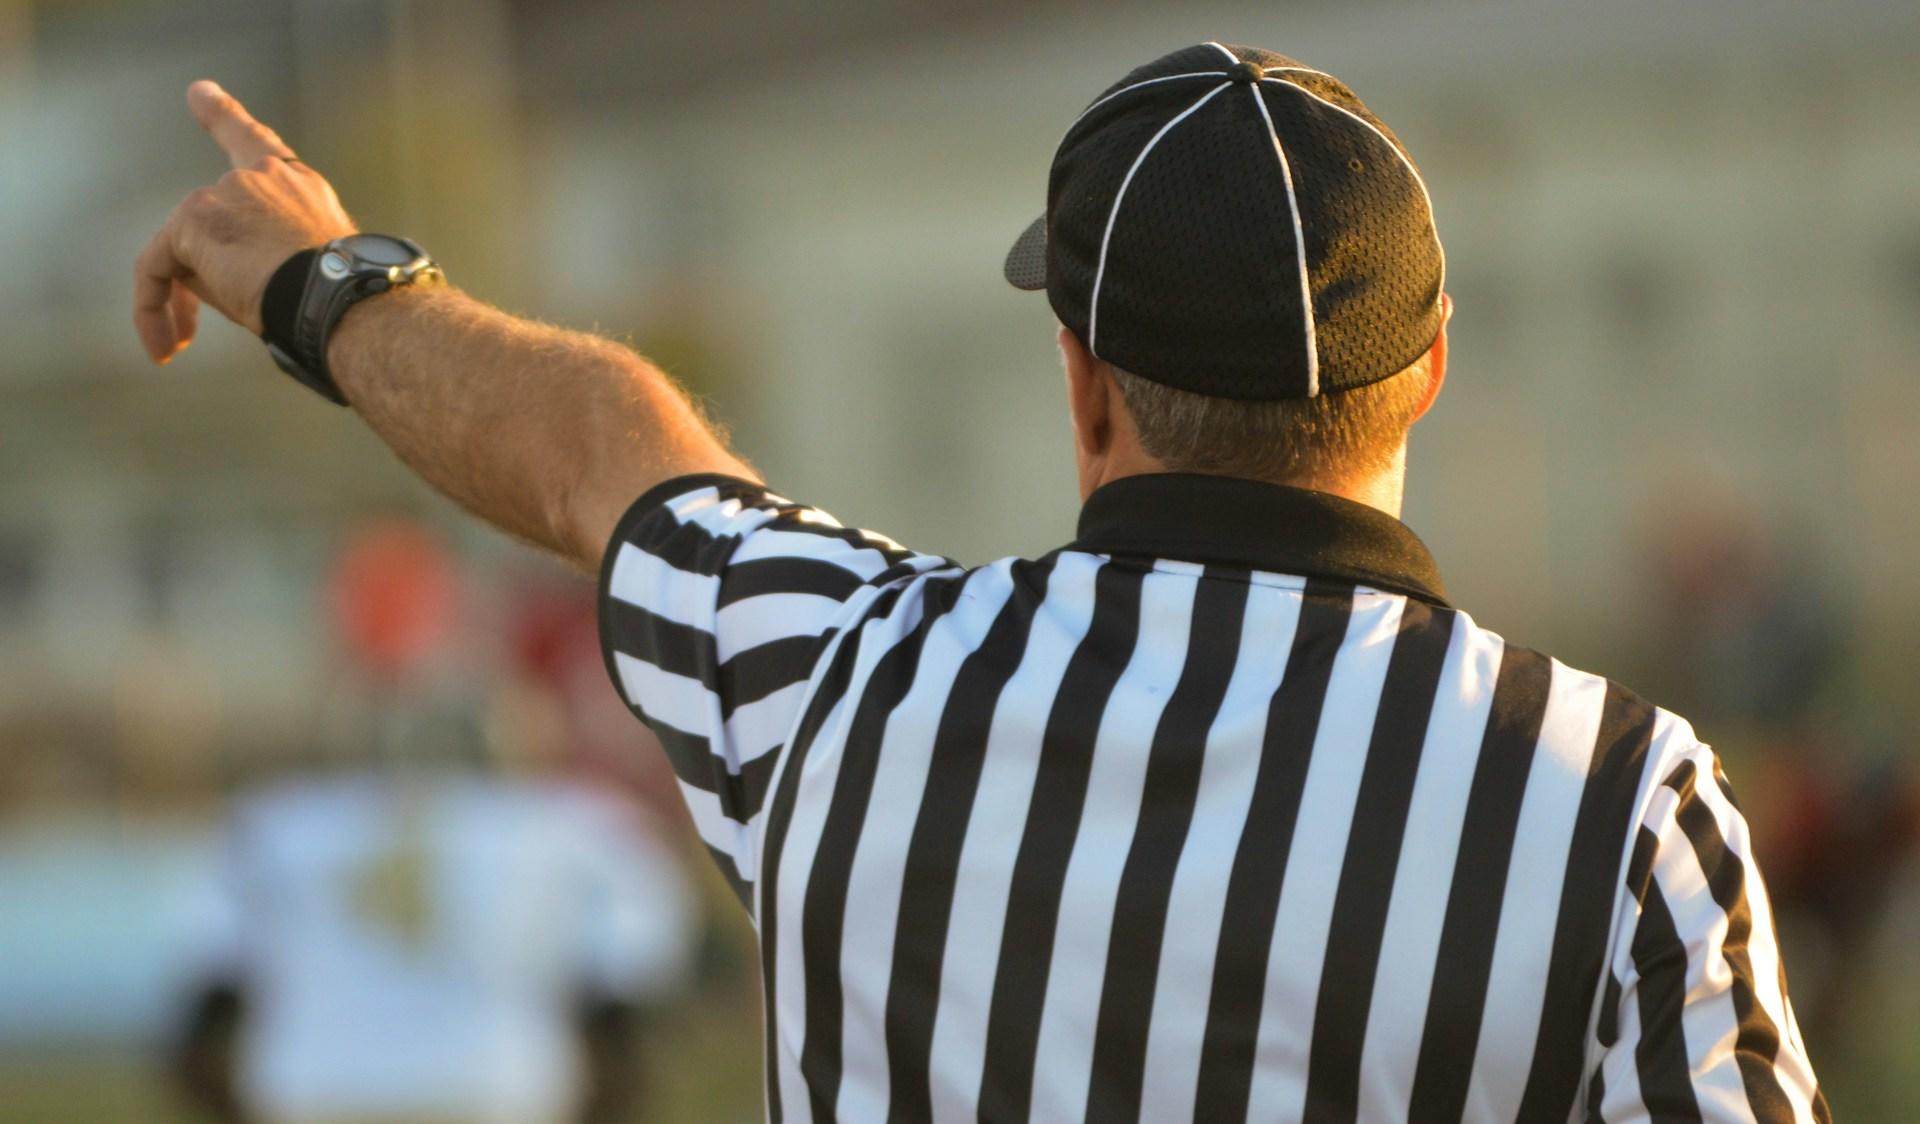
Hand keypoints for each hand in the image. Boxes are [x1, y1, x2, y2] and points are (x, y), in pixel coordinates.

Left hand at [134, 80, 356, 363]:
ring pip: (181, 249)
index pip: (255, 144)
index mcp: (298, 187)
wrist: (340, 301)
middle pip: (208, 221)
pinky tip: (165, 345)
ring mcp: (224, 194)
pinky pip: (156, 267)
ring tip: (181, 346)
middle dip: (200, 279)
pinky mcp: (194, 220)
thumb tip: (193, 276)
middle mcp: (260, 179)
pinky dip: (152, 307)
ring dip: (178, 302)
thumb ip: (250, 257)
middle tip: (189, 333)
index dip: (224, 115)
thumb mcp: (300, 269)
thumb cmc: (338, 301)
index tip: (199, 93)